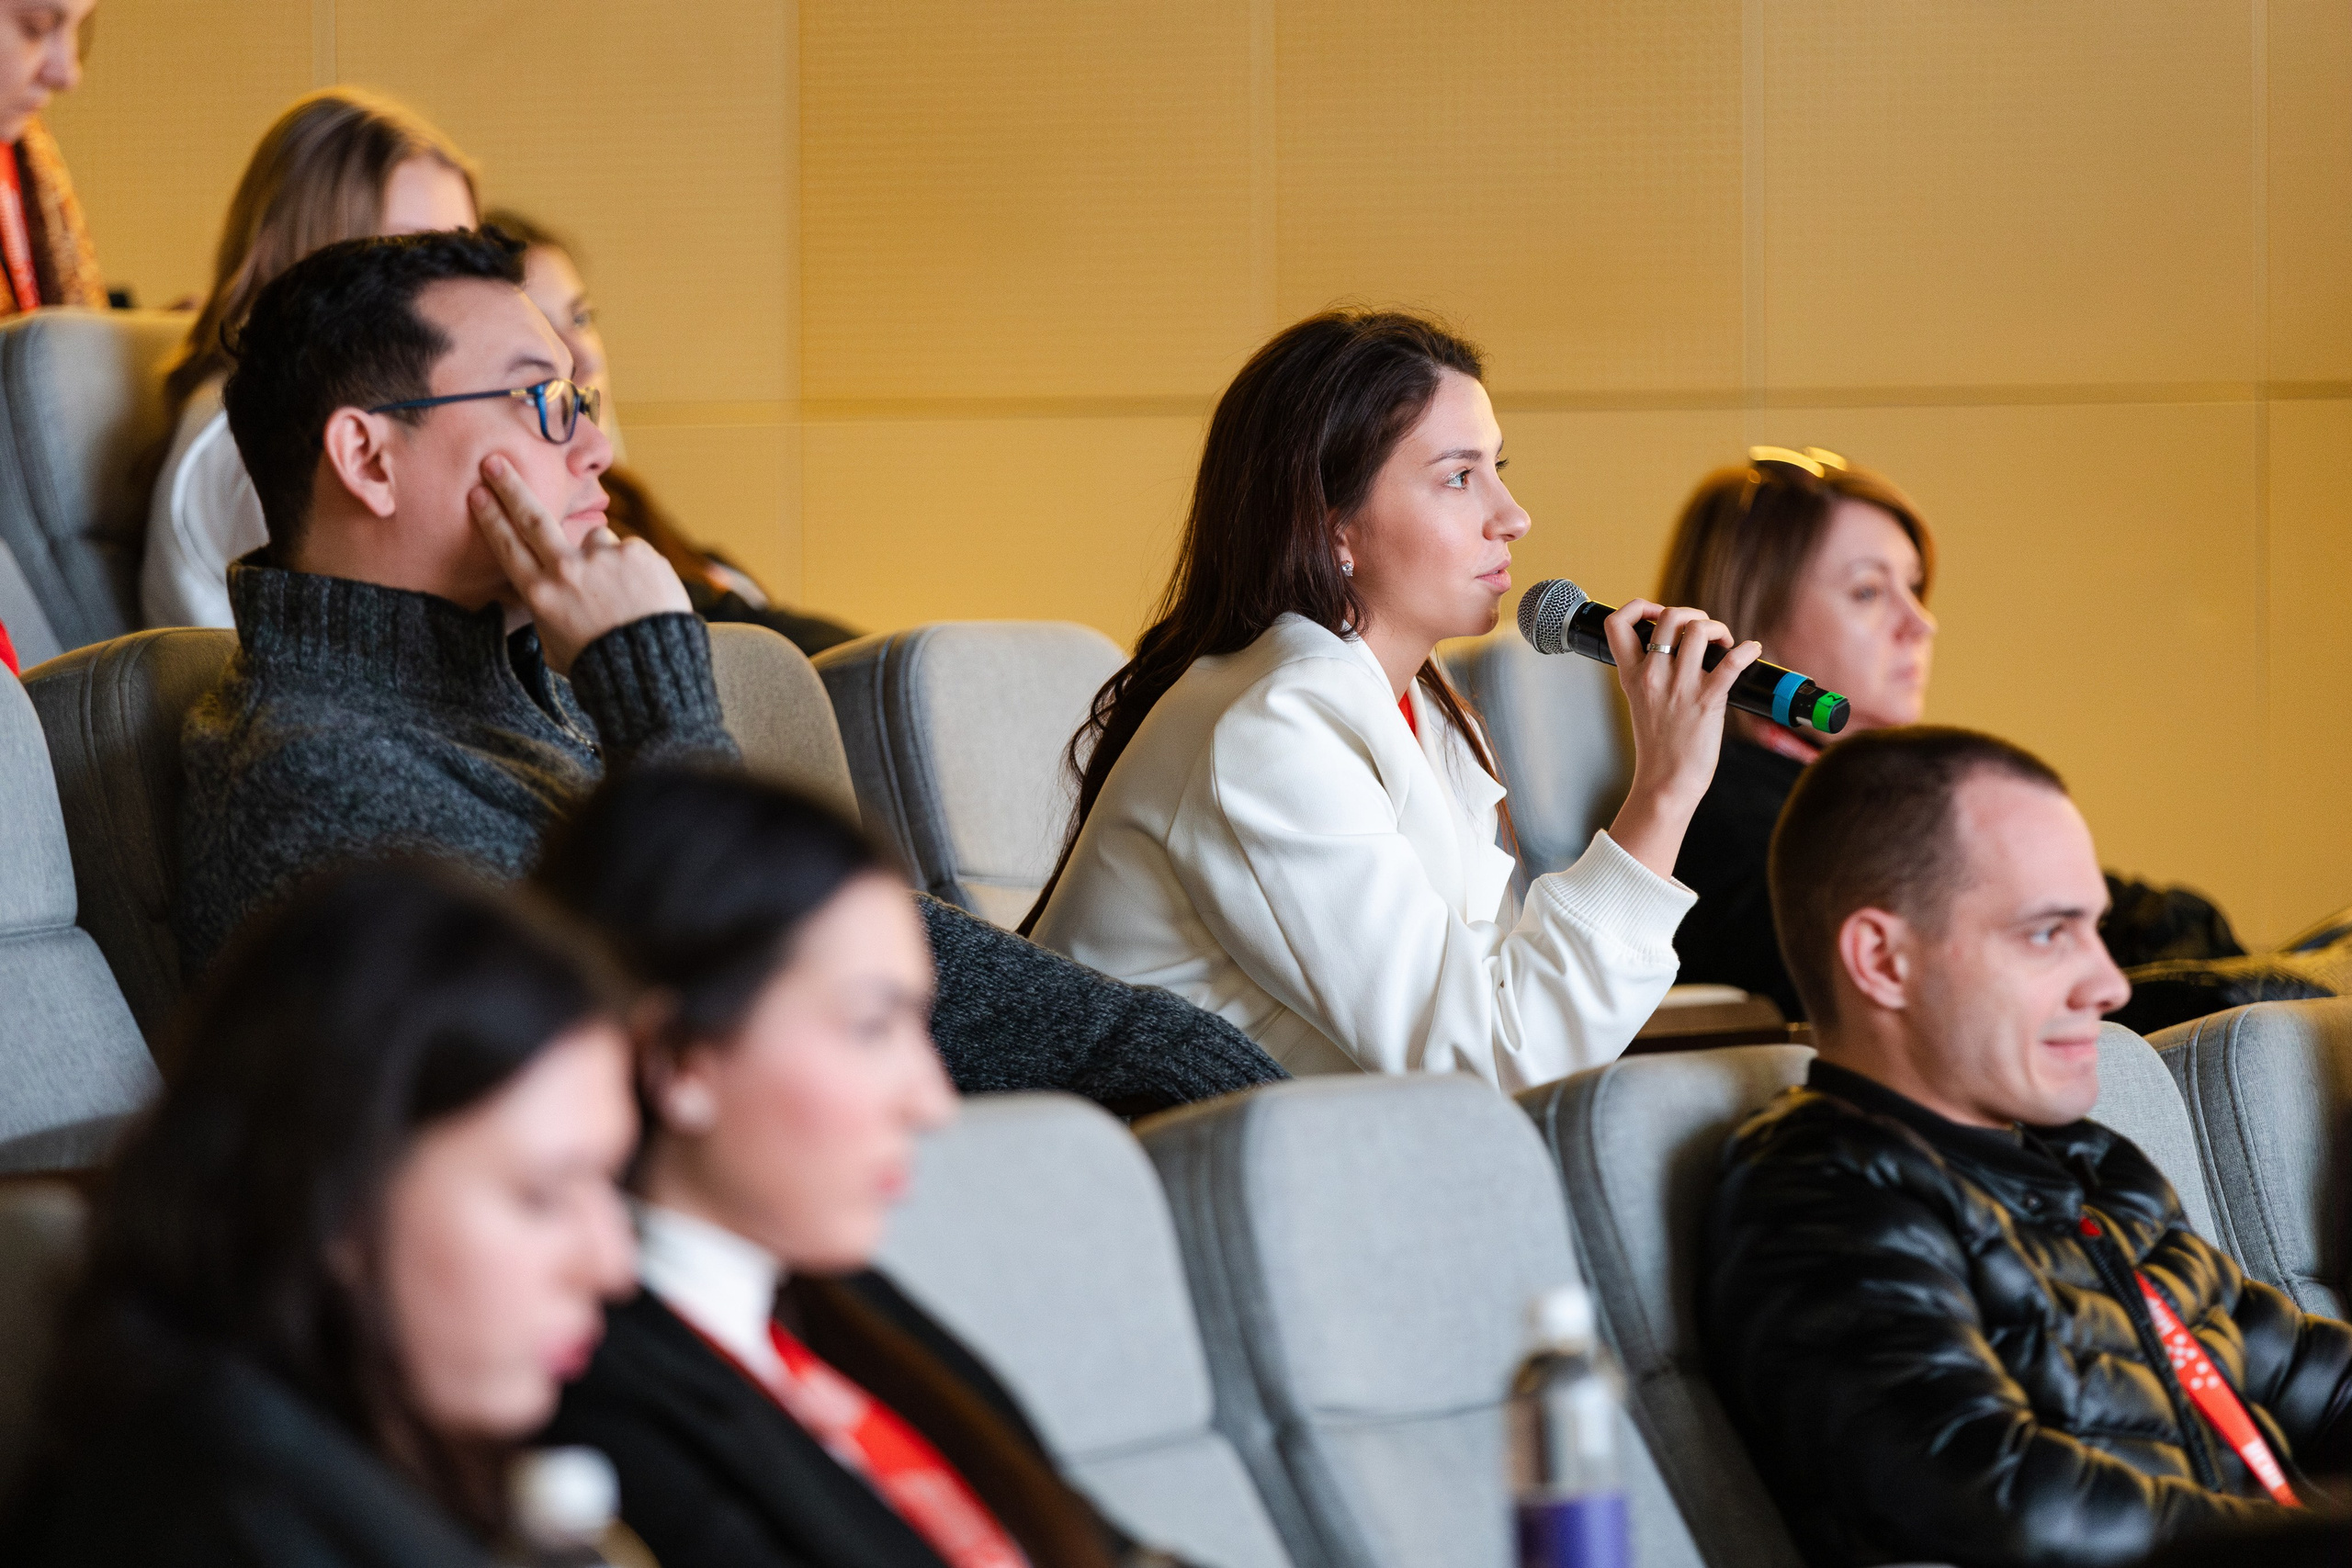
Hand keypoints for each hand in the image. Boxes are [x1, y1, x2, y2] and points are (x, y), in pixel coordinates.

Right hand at [468, 454, 688, 676]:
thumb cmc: (601, 665)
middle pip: (533, 518)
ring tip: (621, 594)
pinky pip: (629, 551)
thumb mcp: (555, 645)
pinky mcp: (638, 553)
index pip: (508, 546)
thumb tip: (547, 591)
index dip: (491, 518)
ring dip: (602, 557)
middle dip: (511, 488)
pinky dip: (634, 568)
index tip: (477, 494)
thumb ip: (547, 610)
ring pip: (596, 539)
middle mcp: (567, 570)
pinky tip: (642, 595)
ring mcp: (604, 558)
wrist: (651, 670)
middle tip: (496, 463)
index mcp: (541, 594)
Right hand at [1602, 598, 1762, 877]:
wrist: (1666, 782)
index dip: (1638, 606)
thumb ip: (1650, 675)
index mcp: (1632, 675)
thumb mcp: (1640, 703)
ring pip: (1698, 631)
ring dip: (1718, 629)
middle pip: (1668, 616)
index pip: (1616, 622)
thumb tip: (1673, 650)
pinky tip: (1752, 651)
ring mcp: (1680, 687)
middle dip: (1692, 614)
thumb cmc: (1658, 747)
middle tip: (1702, 632)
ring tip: (1724, 644)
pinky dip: (1747, 650)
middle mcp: (1653, 675)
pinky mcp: (1707, 701)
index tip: (1656, 615)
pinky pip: (1731, 662)